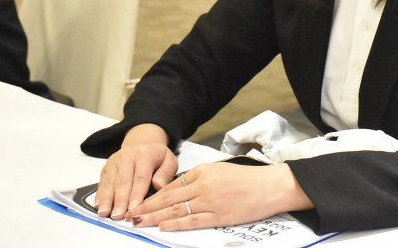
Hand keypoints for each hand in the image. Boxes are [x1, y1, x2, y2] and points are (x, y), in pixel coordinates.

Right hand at [94, 124, 176, 220]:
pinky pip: (102, 182)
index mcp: (144, 154)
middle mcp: (127, 156)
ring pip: (110, 182)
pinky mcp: (106, 168)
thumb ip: (166, 173)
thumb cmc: (157, 158)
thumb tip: (158, 186)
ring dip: (107, 199)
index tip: (134, 208)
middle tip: (118, 216)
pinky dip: (100, 195)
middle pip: (123, 181)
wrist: (142, 143)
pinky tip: (98, 206)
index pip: (141, 177)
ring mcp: (114, 162)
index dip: (136, 194)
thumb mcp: (169, 160)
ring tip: (105, 213)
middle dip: (120, 200)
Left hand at [132, 160, 313, 230]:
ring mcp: (210, 200)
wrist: (269, 186)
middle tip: (129, 213)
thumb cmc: (246, 178)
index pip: (171, 185)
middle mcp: (203, 184)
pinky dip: (176, 223)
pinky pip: (192, 220)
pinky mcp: (219, 215)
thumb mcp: (219, 171)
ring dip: (154, 216)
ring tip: (138, 221)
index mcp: (202, 171)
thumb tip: (180, 189)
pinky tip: (162, 226)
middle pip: (168, 197)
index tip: (137, 201)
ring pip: (176, 209)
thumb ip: (200, 178)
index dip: (152, 195)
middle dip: (147, 206)